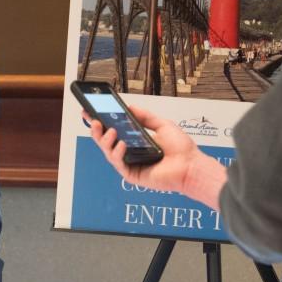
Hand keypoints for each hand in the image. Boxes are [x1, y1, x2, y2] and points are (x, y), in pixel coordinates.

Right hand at [88, 105, 226, 209]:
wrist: (191, 166)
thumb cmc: (181, 148)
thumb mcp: (162, 125)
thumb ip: (145, 116)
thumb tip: (129, 106)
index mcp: (135, 141)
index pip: (114, 131)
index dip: (101, 122)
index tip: (90, 112)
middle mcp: (130, 153)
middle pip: (107, 142)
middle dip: (97, 131)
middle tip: (93, 120)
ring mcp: (130, 164)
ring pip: (109, 153)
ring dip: (105, 141)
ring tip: (110, 130)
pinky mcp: (132, 175)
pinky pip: (119, 164)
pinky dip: (117, 153)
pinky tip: (122, 144)